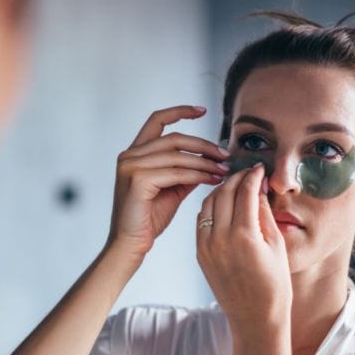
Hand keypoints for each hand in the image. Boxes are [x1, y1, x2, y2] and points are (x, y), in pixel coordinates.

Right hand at [106, 105, 229, 258]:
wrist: (131, 244)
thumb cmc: (149, 218)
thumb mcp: (172, 188)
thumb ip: (186, 170)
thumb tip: (211, 160)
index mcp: (134, 153)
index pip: (157, 121)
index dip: (180, 112)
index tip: (202, 110)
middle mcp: (130, 155)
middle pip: (175, 138)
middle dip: (204, 145)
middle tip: (225, 155)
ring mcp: (131, 166)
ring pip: (178, 156)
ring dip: (205, 162)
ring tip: (223, 170)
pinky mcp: (138, 180)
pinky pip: (176, 172)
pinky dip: (198, 175)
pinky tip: (212, 180)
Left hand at [196, 164, 292, 337]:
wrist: (255, 318)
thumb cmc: (274, 285)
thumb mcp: (276, 245)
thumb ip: (264, 213)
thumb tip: (258, 187)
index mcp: (244, 235)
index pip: (245, 191)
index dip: (253, 175)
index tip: (260, 168)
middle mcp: (221, 238)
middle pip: (224, 192)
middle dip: (237, 178)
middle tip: (248, 172)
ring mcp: (206, 246)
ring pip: (209, 203)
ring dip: (222, 190)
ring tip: (236, 185)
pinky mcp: (200, 254)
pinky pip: (201, 220)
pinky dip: (211, 207)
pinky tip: (224, 204)